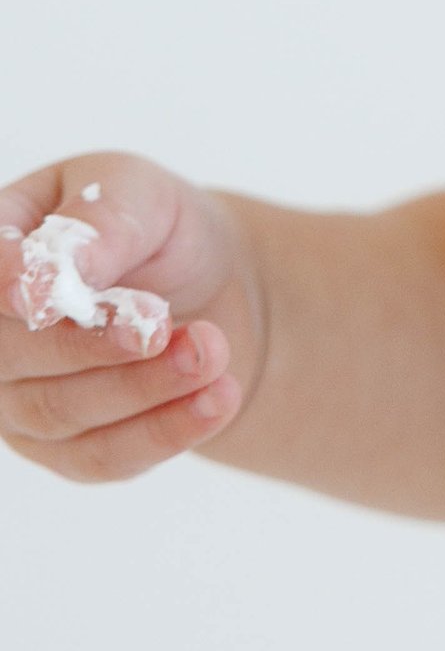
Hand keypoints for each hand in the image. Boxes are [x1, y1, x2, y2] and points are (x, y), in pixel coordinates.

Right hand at [1, 154, 262, 481]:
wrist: (212, 286)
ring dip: (142, 387)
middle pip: (13, 356)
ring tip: (213, 352)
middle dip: (93, 345)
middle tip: (163, 326)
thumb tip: (49, 277)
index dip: (9, 287)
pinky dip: (163, 431)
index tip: (51, 296)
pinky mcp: (67, 447)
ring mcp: (20, 397)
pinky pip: (101, 457)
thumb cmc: (157, 227)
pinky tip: (217, 401)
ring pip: (59, 412)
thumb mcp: (140, 194)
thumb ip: (98, 224)